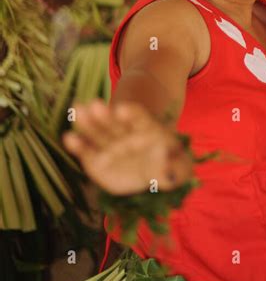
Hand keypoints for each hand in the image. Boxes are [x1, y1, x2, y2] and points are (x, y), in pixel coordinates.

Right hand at [63, 99, 193, 194]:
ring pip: (99, 132)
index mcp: (149, 130)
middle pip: (115, 123)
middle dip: (106, 115)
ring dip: (88, 123)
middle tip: (95, 105)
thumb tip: (168, 175)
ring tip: (78, 110)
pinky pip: (87, 151)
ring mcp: (111, 145)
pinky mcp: (97, 160)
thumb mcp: (181, 167)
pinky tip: (69, 138)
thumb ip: (178, 170)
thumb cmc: (170, 166)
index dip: (132, 114)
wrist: (150, 172)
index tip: (122, 109)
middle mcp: (127, 135)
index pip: (140, 119)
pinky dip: (78, 145)